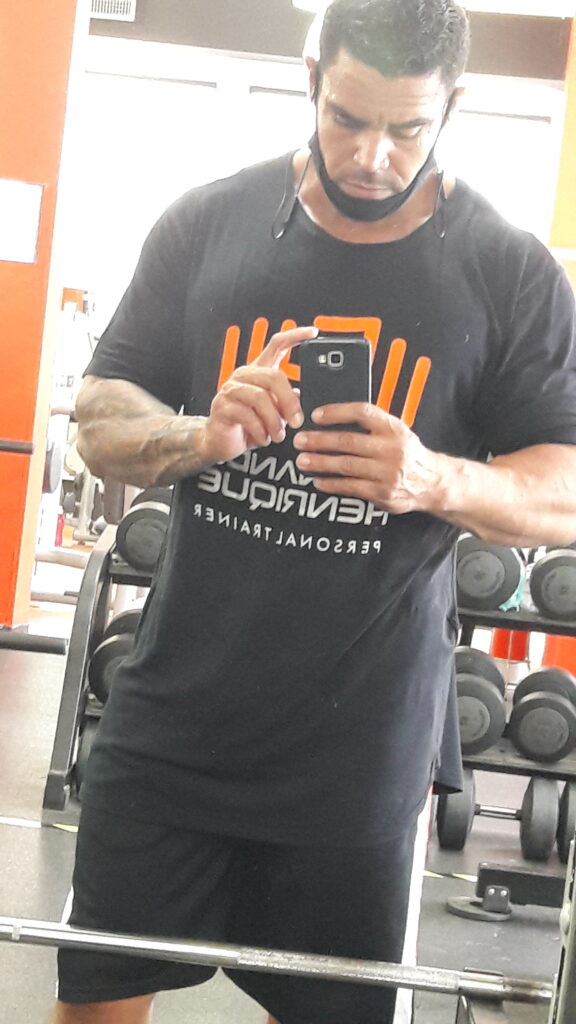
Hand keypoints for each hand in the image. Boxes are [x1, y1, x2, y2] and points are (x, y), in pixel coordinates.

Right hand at [199, 326, 316, 464]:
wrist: (219, 442)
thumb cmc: (247, 426)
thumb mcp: (274, 413)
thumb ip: (287, 402)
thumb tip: (302, 397)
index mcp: (259, 372)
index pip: (277, 345)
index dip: (295, 336)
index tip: (313, 332)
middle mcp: (245, 377)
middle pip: (272, 376)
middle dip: (288, 401)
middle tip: (296, 421)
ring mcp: (231, 390)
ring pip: (260, 398)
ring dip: (274, 421)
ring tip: (278, 435)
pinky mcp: (222, 407)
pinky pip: (247, 416)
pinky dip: (260, 431)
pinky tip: (263, 438)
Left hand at [293, 403, 442, 513]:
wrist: (432, 482)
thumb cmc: (407, 453)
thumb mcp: (396, 432)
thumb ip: (372, 425)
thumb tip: (332, 417)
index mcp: (393, 428)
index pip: (362, 413)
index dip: (337, 412)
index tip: (316, 415)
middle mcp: (391, 449)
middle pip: (349, 441)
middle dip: (320, 441)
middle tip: (300, 440)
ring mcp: (387, 473)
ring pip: (346, 466)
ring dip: (321, 463)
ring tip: (303, 461)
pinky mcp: (382, 494)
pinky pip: (351, 488)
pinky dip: (332, 484)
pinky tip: (318, 480)